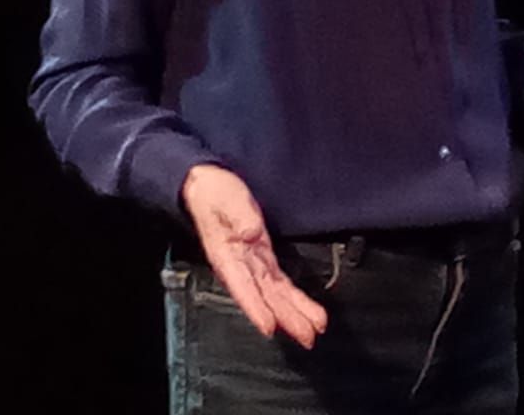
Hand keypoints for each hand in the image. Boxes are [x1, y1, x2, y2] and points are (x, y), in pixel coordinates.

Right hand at [179, 164, 329, 347]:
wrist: (208, 187)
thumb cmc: (213, 194)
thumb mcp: (225, 198)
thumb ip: (239, 216)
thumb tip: (250, 234)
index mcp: (226, 255)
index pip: (242, 286)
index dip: (255, 307)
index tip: (269, 327)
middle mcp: (240, 266)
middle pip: (265, 297)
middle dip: (286, 318)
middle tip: (307, 336)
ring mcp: (253, 264)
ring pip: (276, 295)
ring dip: (295, 313)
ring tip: (314, 329)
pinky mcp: (263, 258)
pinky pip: (280, 283)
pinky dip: (294, 298)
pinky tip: (306, 310)